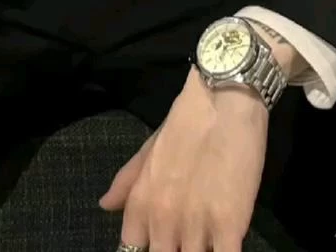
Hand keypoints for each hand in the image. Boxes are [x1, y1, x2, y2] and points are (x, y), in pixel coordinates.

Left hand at [98, 68, 268, 251]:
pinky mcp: (230, 225)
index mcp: (140, 203)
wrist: (224, 99)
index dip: (145, 250)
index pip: (131, 250)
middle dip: (174, 251)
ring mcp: (196, 225)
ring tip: (205, 239)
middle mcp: (162, 220)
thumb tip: (105, 205)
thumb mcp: (149, 149)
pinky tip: (225, 245)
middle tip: (183, 239)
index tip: (160, 243)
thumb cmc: (187, 122)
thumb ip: (126, 182)